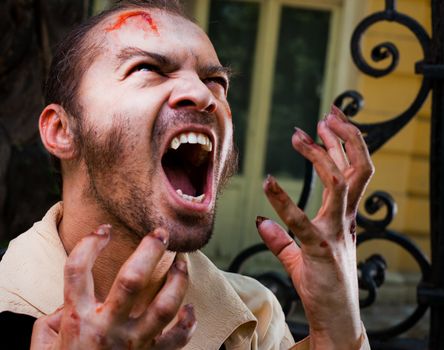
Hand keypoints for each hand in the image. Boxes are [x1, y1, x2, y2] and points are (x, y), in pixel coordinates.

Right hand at [31, 225, 195, 349]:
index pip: (77, 271)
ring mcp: (132, 343)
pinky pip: (177, 339)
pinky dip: (188, 323)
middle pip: (132, 280)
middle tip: (160, 234)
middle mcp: (107, 328)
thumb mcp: (44, 345)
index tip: (103, 231)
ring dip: (178, 281)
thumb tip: (63, 306)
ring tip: (182, 263)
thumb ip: (50, 321)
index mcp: (78, 319)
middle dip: (149, 250)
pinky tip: (189, 308)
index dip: (89, 244)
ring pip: (164, 306)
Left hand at [256, 105, 373, 349]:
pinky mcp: (321, 250)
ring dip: (321, 156)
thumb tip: (262, 222)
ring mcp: (336, 233)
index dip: (342, 143)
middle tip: (328, 113)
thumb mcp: (301, 255)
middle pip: (358, 168)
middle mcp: (346, 219)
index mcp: (344, 216)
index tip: (328, 120)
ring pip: (340, 183)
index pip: (351, 170)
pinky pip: (303, 221)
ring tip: (302, 135)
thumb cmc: (322, 284)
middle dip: (346, 136)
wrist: (336, 318)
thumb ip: (284, 237)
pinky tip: (267, 183)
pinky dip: (284, 201)